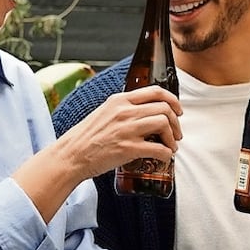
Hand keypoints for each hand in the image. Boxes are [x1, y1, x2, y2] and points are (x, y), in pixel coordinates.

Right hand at [54, 85, 181, 180]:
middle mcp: (124, 112)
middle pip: (164, 108)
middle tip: (176, 134)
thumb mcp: (104, 113)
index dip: (173, 100)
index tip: (177, 111)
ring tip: (171, 146)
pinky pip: (158, 148)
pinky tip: (164, 157)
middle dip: (176, 122)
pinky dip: (167, 154)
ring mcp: (127, 129)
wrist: (72, 155)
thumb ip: (122, 109)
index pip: (155, 91)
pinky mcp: (128, 148)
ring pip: (163, 124)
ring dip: (173, 137)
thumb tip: (142, 113)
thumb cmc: (86, 138)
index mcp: (119, 100)